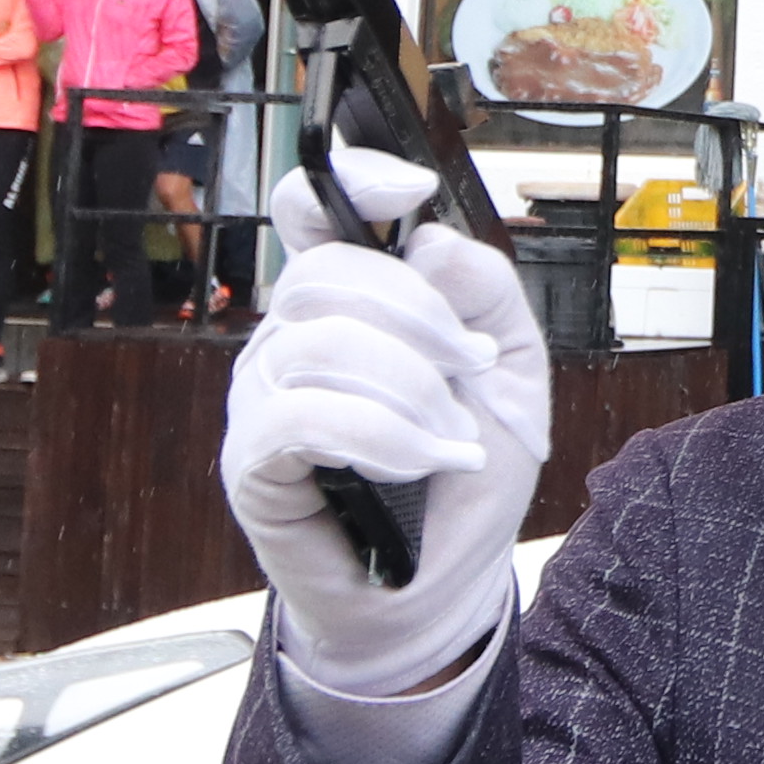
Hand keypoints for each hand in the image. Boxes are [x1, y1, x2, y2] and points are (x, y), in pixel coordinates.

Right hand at [220, 144, 545, 694]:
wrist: (447, 582)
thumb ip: (485, 292)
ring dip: (409, 387)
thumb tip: (430, 241)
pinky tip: (424, 460)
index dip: (349, 181)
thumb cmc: (466, 475)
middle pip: (326, 273)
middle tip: (473, 368)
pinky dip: (378, 433)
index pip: (312, 209)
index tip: (409, 189)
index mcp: (348, 302)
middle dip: (419, 316)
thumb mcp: (511, 371)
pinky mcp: (252, 460)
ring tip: (451, 437)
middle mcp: (292, 336)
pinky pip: (300, 415)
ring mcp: (263, 396)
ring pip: (319, 342)